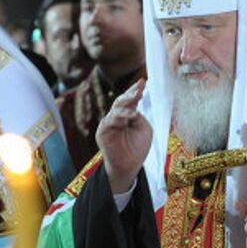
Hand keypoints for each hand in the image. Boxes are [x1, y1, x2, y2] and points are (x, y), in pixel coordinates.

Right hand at [96, 79, 151, 194]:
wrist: (129, 166)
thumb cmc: (138, 148)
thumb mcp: (144, 129)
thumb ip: (139, 117)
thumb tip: (132, 109)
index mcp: (128, 114)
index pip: (130, 99)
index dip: (135, 90)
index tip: (143, 81)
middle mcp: (117, 117)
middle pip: (122, 101)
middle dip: (131, 93)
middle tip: (140, 88)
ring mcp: (109, 123)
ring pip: (116, 109)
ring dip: (127, 105)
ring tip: (137, 103)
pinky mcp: (102, 132)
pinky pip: (109, 121)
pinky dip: (119, 118)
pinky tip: (128, 118)